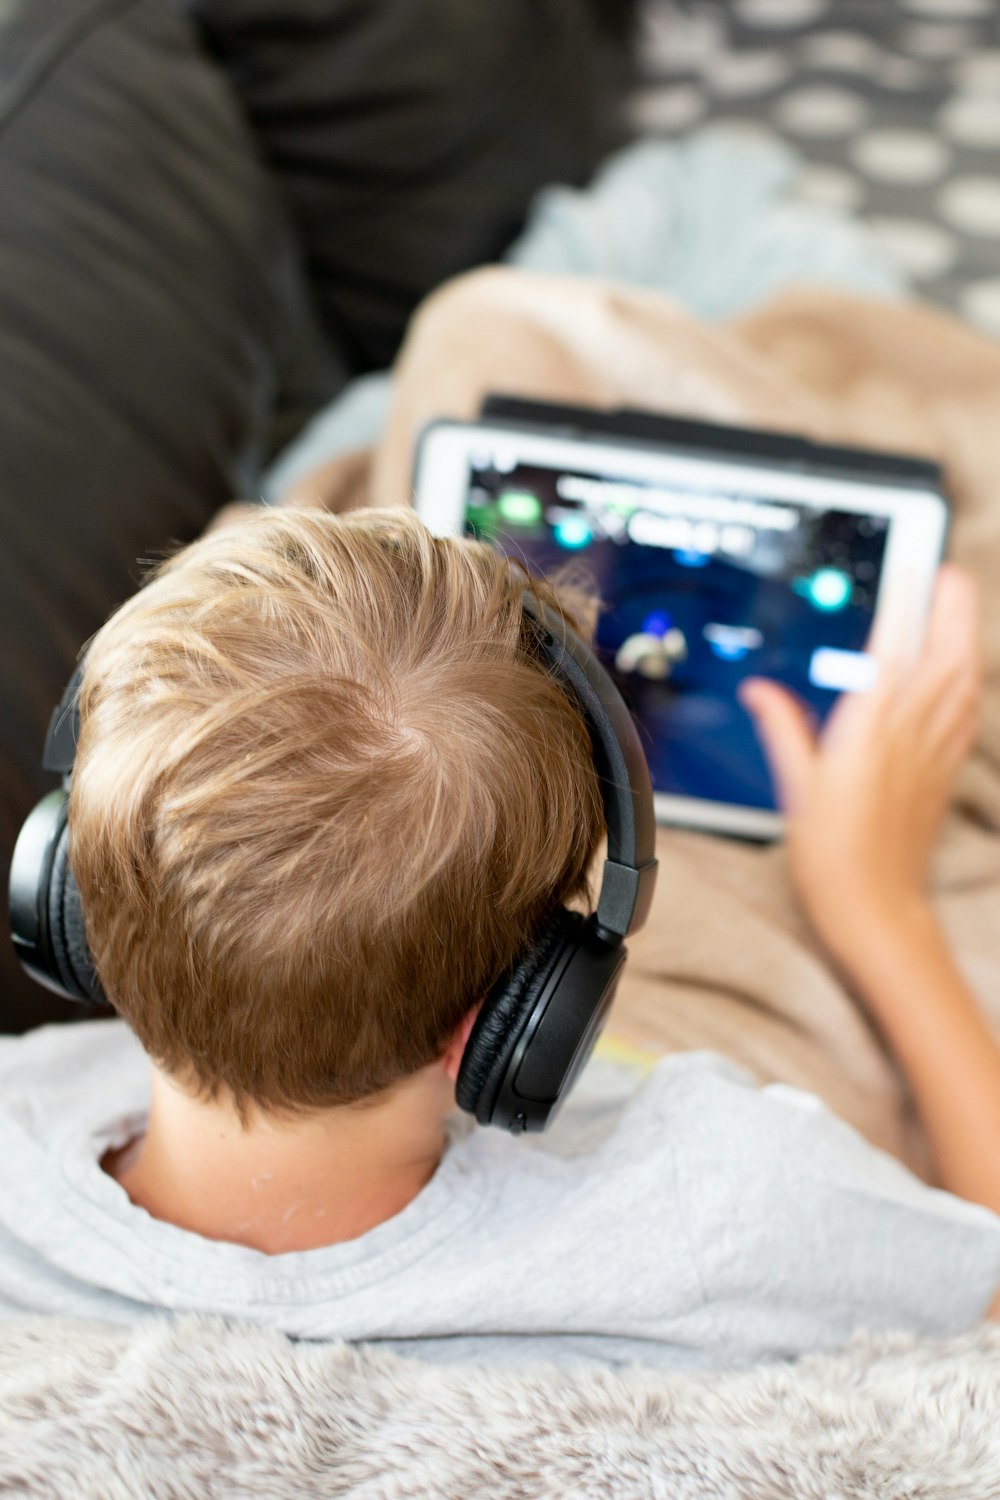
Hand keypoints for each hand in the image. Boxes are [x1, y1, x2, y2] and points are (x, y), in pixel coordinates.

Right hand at [739, 565, 981, 959]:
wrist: (875, 908)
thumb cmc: (832, 855)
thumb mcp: (794, 786)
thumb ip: (782, 728)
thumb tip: (761, 691)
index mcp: (869, 730)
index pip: (894, 648)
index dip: (905, 601)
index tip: (910, 564)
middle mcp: (910, 734)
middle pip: (946, 654)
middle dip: (952, 607)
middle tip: (948, 571)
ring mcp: (934, 752)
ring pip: (964, 679)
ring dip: (966, 635)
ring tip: (960, 603)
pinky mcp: (944, 772)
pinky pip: (966, 711)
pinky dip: (969, 678)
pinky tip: (965, 669)